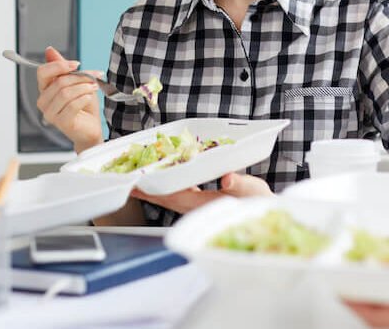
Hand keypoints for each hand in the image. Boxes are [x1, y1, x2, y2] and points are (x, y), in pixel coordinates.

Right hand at [35, 46, 102, 153]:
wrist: (91, 127)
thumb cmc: (83, 105)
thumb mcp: (76, 81)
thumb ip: (63, 67)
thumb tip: (49, 50)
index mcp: (45, 89)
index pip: (42, 72)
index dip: (60, 65)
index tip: (77, 64)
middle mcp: (43, 102)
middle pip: (59, 81)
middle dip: (80, 77)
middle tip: (94, 78)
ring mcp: (50, 114)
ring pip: (66, 93)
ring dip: (84, 87)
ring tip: (94, 88)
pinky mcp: (61, 123)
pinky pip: (72, 105)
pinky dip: (84, 98)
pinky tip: (89, 98)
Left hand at [131, 172, 272, 213]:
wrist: (264, 214)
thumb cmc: (258, 203)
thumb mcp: (251, 191)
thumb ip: (239, 184)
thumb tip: (227, 178)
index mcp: (200, 203)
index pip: (170, 195)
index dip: (151, 189)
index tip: (133, 184)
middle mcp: (193, 205)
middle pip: (163, 196)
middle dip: (144, 188)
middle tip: (124, 178)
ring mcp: (195, 204)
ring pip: (168, 194)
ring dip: (153, 186)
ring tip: (138, 175)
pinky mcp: (200, 200)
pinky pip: (178, 191)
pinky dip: (168, 183)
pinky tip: (166, 174)